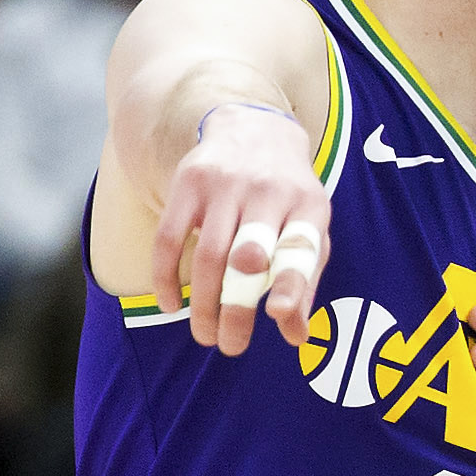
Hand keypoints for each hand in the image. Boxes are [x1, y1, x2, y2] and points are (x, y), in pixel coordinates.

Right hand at [155, 102, 329, 354]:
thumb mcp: (310, 229)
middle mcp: (268, 192)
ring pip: (208, 254)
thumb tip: (296, 336)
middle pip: (248, 258)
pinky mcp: (189, 182)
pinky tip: (170, 304)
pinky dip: (165, 275)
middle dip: (237, 307)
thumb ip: (304, 279)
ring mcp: (226, 185)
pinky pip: (169, 236)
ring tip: (205, 334)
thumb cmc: (288, 197)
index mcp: (308, 206)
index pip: (301, 249)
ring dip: (203, 303)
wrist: (255, 130)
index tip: (279, 318)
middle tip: (230, 345)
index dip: (291, 285)